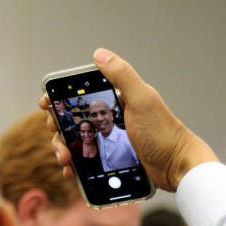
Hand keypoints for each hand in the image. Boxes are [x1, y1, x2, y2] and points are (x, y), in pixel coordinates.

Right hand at [41, 48, 216, 191]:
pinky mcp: (113, 161)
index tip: (46, 105)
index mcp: (116, 101)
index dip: (60, 99)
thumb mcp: (143, 100)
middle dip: (59, 128)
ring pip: (77, 143)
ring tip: (65, 160)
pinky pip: (87, 162)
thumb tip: (100, 54)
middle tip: (56, 136)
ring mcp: (111, 142)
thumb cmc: (164, 133)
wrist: (178, 168)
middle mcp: (111, 120)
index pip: (81, 95)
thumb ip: (123, 76)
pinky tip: (71, 172)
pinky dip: (76, 167)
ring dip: (64, 149)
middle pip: (74, 120)